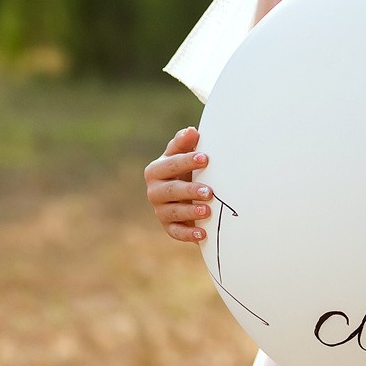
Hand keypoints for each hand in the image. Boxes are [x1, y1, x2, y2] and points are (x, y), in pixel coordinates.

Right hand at [144, 126, 210, 242]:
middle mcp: (155, 191)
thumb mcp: (184, 154)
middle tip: (210, 191)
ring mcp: (160, 210)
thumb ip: (185, 143)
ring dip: (190, 212)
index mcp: (156, 170)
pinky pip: (176, 232)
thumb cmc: (186, 169)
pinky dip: (188, 234)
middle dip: (190, 190)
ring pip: (173, 212)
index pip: (170, 165)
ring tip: (208, 211)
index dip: (187, 161)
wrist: (186, 193)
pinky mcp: (168, 226)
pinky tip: (202, 234)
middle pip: (171, 190)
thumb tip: (191, 131)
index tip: (205, 159)